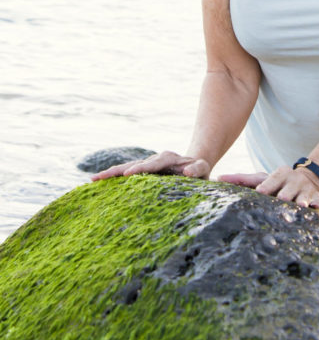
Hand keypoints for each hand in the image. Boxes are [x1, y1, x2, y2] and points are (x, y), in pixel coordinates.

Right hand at [91, 150, 210, 180]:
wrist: (195, 165)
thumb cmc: (200, 170)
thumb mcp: (202, 169)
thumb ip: (197, 169)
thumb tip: (187, 172)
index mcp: (168, 158)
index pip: (153, 164)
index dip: (140, 168)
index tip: (128, 174)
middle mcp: (155, 158)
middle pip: (134, 164)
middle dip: (118, 171)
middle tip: (101, 177)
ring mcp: (147, 164)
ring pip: (126, 167)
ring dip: (111, 173)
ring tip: (94, 179)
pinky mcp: (142, 170)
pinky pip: (125, 172)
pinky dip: (112, 176)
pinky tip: (96, 182)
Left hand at [219, 166, 318, 216]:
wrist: (305, 178)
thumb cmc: (276, 182)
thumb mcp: (261, 177)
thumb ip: (241, 179)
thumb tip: (218, 178)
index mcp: (279, 176)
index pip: (271, 180)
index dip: (266, 186)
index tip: (260, 191)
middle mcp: (293, 183)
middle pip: (288, 191)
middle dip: (286, 196)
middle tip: (283, 201)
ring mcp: (306, 193)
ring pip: (306, 199)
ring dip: (306, 203)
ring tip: (304, 208)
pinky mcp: (318, 201)